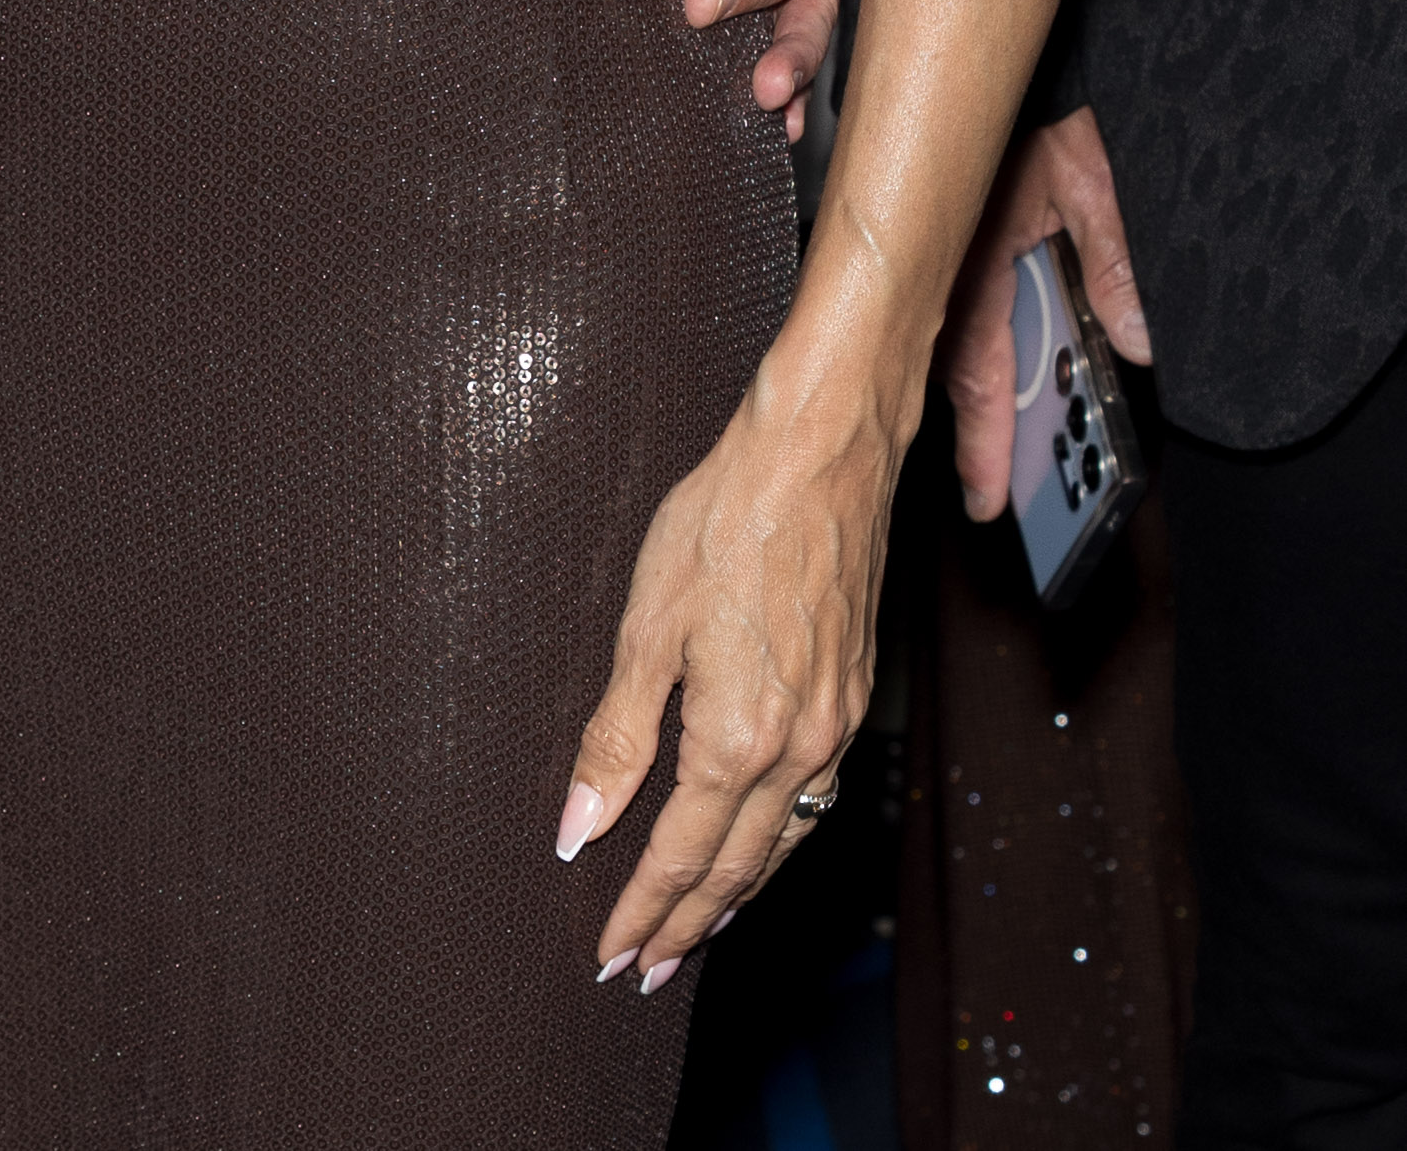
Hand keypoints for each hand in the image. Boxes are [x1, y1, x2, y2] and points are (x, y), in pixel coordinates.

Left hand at [556, 366, 892, 988]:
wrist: (820, 458)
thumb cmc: (725, 521)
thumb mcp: (647, 625)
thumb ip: (615, 737)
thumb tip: (578, 826)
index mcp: (739, 736)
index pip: (683, 856)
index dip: (644, 911)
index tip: (611, 954)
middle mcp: (798, 748)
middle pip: (738, 868)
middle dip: (689, 926)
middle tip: (647, 969)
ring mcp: (834, 726)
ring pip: (783, 842)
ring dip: (737, 894)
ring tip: (697, 930)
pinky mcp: (851, 697)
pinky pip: (813, 801)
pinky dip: (778, 842)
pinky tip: (758, 843)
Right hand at [938, 110, 1149, 518]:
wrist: (990, 32)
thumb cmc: (1039, 94)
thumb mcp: (1093, 174)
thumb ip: (1112, 257)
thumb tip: (1137, 340)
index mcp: (971, 250)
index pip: (976, 368)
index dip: (983, 441)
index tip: (991, 503)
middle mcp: (943, 253)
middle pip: (955, 363)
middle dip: (981, 430)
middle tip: (1005, 494)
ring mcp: (937, 241)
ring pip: (952, 334)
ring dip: (982, 387)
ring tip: (1016, 443)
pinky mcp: (943, 226)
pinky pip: (956, 300)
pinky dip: (977, 340)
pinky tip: (1006, 364)